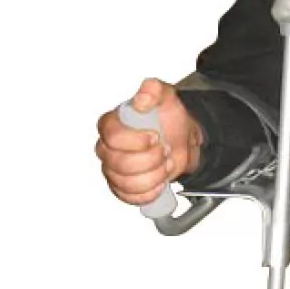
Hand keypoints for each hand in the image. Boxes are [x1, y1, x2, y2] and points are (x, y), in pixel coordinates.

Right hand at [95, 78, 202, 205]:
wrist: (181, 138)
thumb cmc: (168, 118)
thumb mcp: (166, 96)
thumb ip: (153, 90)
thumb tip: (141, 100)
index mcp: (112, 125)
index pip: (112, 137)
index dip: (136, 141)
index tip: (155, 136)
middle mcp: (108, 149)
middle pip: (119, 164)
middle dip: (150, 159)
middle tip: (164, 150)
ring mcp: (114, 170)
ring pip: (126, 183)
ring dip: (154, 175)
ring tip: (165, 164)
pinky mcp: (123, 187)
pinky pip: (130, 198)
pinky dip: (150, 192)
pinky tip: (160, 182)